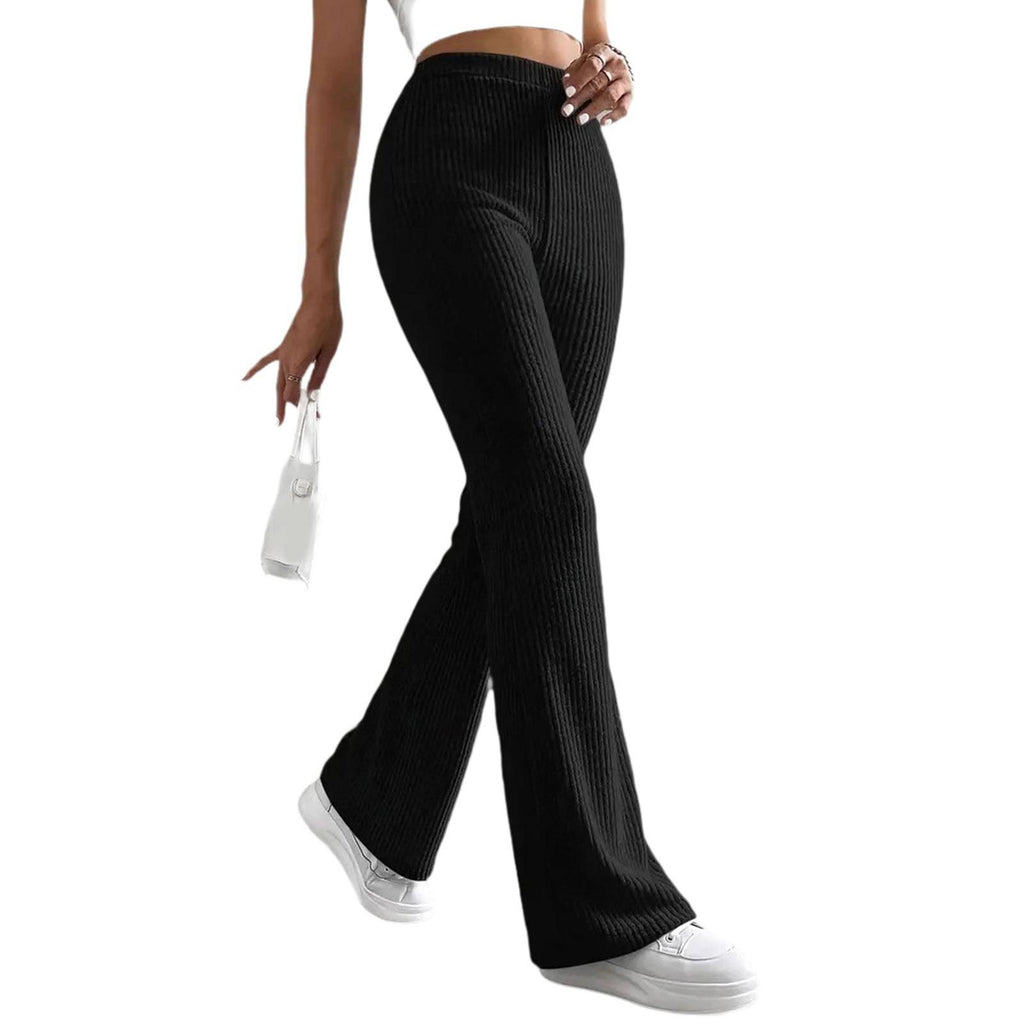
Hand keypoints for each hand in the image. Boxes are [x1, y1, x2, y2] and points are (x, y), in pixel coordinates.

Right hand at [242, 291, 341, 423]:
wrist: (319, 301)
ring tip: (277, 416)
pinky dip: (255, 370)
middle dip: (288, 407)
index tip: (313, 414)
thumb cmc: (327, 324)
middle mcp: (287, 359)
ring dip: (278, 397)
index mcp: (299, 362)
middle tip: (287, 424)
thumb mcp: (328, 353)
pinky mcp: (283, 345)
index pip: (296, 392)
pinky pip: (266, 361)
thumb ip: (319, 375)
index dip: (303, 406)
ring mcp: (283, 352)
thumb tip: (314, 393)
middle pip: (285, 389)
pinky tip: (244, 379)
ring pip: (278, 380)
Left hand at [560, 43, 633, 127]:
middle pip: (598, 82)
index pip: (592, 66)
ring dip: (594, 109)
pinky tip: (602, 123)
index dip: (580, 79)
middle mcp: (618, 66)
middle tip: (566, 111)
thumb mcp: (582, 62)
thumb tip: (566, 84)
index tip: (567, 92)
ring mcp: (625, 80)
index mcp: (604, 54)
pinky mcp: (630, 95)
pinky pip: (624, 107)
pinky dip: (614, 116)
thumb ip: (573, 72)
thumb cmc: (593, 65)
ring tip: (580, 119)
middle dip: (581, 98)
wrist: (614, 63)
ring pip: (610, 96)